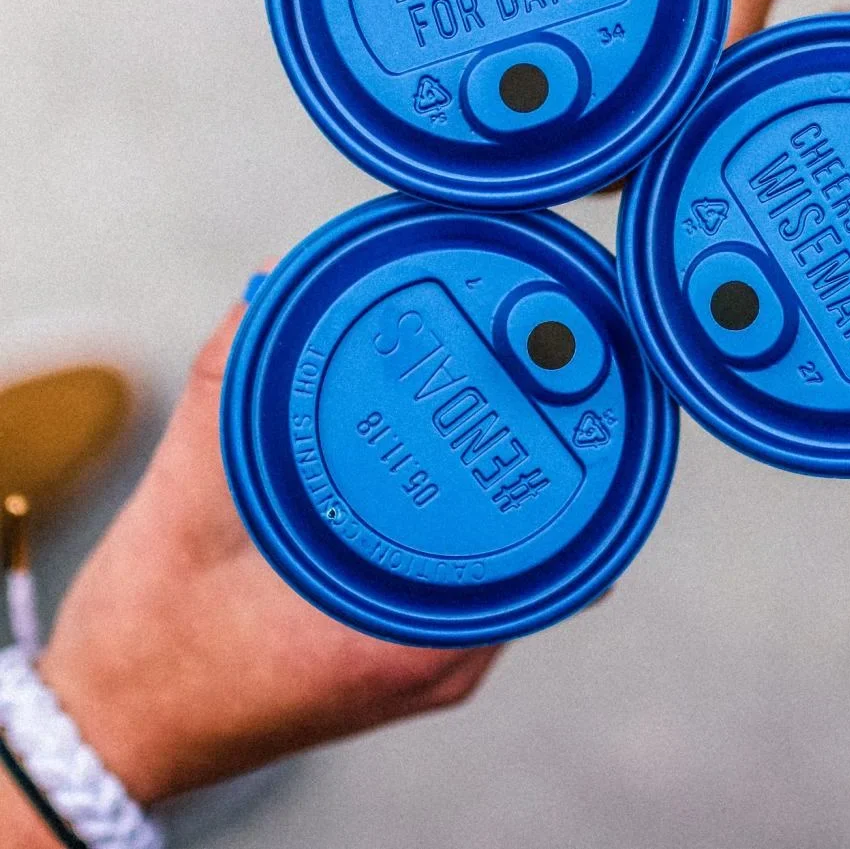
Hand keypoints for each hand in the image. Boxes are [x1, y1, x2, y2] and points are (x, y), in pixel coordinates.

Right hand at [32, 299, 499, 808]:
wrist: (118, 733)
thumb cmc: (148, 651)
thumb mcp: (179, 508)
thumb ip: (222, 394)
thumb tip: (263, 297)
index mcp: (405, 640)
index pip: (537, 542)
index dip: (552, 455)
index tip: (548, 385)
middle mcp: (441, 661)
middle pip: (541, 545)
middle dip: (529, 453)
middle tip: (524, 371)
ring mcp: (431, 666)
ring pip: (511, 562)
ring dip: (502, 488)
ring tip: (492, 411)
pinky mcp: (409, 660)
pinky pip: (472, 581)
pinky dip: (468, 523)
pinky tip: (447, 472)